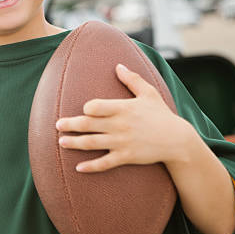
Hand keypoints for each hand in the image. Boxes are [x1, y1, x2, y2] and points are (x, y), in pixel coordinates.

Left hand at [56, 63, 195, 172]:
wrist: (178, 140)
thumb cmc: (161, 114)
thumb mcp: (149, 93)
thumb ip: (132, 79)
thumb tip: (118, 65)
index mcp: (123, 108)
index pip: (97, 106)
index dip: (87, 108)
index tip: (82, 109)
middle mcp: (120, 125)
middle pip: (89, 124)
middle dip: (70, 125)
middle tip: (56, 125)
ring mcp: (122, 142)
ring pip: (92, 143)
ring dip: (74, 143)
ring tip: (61, 142)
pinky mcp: (126, 157)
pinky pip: (105, 163)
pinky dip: (91, 166)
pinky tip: (78, 167)